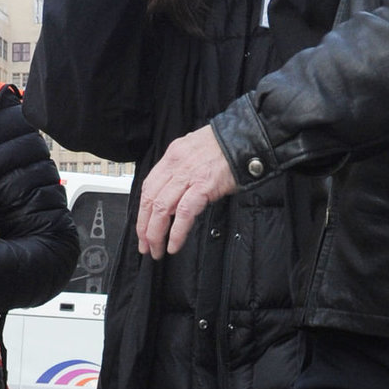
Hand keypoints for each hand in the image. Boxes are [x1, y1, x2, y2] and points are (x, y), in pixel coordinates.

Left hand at [136, 126, 237, 259]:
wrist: (246, 139)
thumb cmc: (226, 145)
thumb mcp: (195, 150)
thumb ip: (182, 168)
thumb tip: (175, 189)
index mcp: (172, 156)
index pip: (148, 187)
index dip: (142, 211)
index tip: (142, 227)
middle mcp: (176, 165)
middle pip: (150, 200)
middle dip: (144, 227)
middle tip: (145, 246)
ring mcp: (189, 176)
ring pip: (161, 209)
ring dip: (156, 234)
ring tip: (157, 250)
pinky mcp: (204, 186)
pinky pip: (184, 213)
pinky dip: (177, 232)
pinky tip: (174, 244)